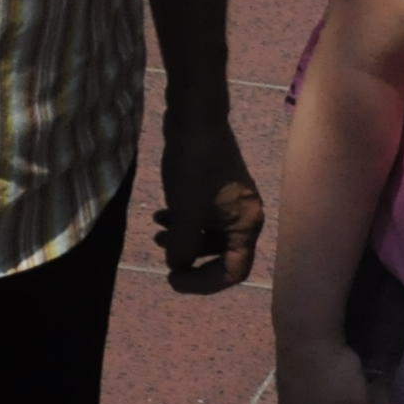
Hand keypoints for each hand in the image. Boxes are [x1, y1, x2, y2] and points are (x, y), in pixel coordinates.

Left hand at [158, 113, 265, 292]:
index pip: (233, 271)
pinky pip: (204, 218)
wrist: (196, 121)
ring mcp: (233, 204)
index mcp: (247, 226)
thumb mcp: (185, 212)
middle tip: (162, 256)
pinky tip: (162, 214)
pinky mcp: (219, 190)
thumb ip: (182, 246)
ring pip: (210, 236)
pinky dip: (184, 222)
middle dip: (190, 259)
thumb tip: (177, 267)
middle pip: (222, 255)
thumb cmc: (194, 167)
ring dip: (183, 240)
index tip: (172, 279)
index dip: (203, 282)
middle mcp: (246, 218)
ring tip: (156, 232)